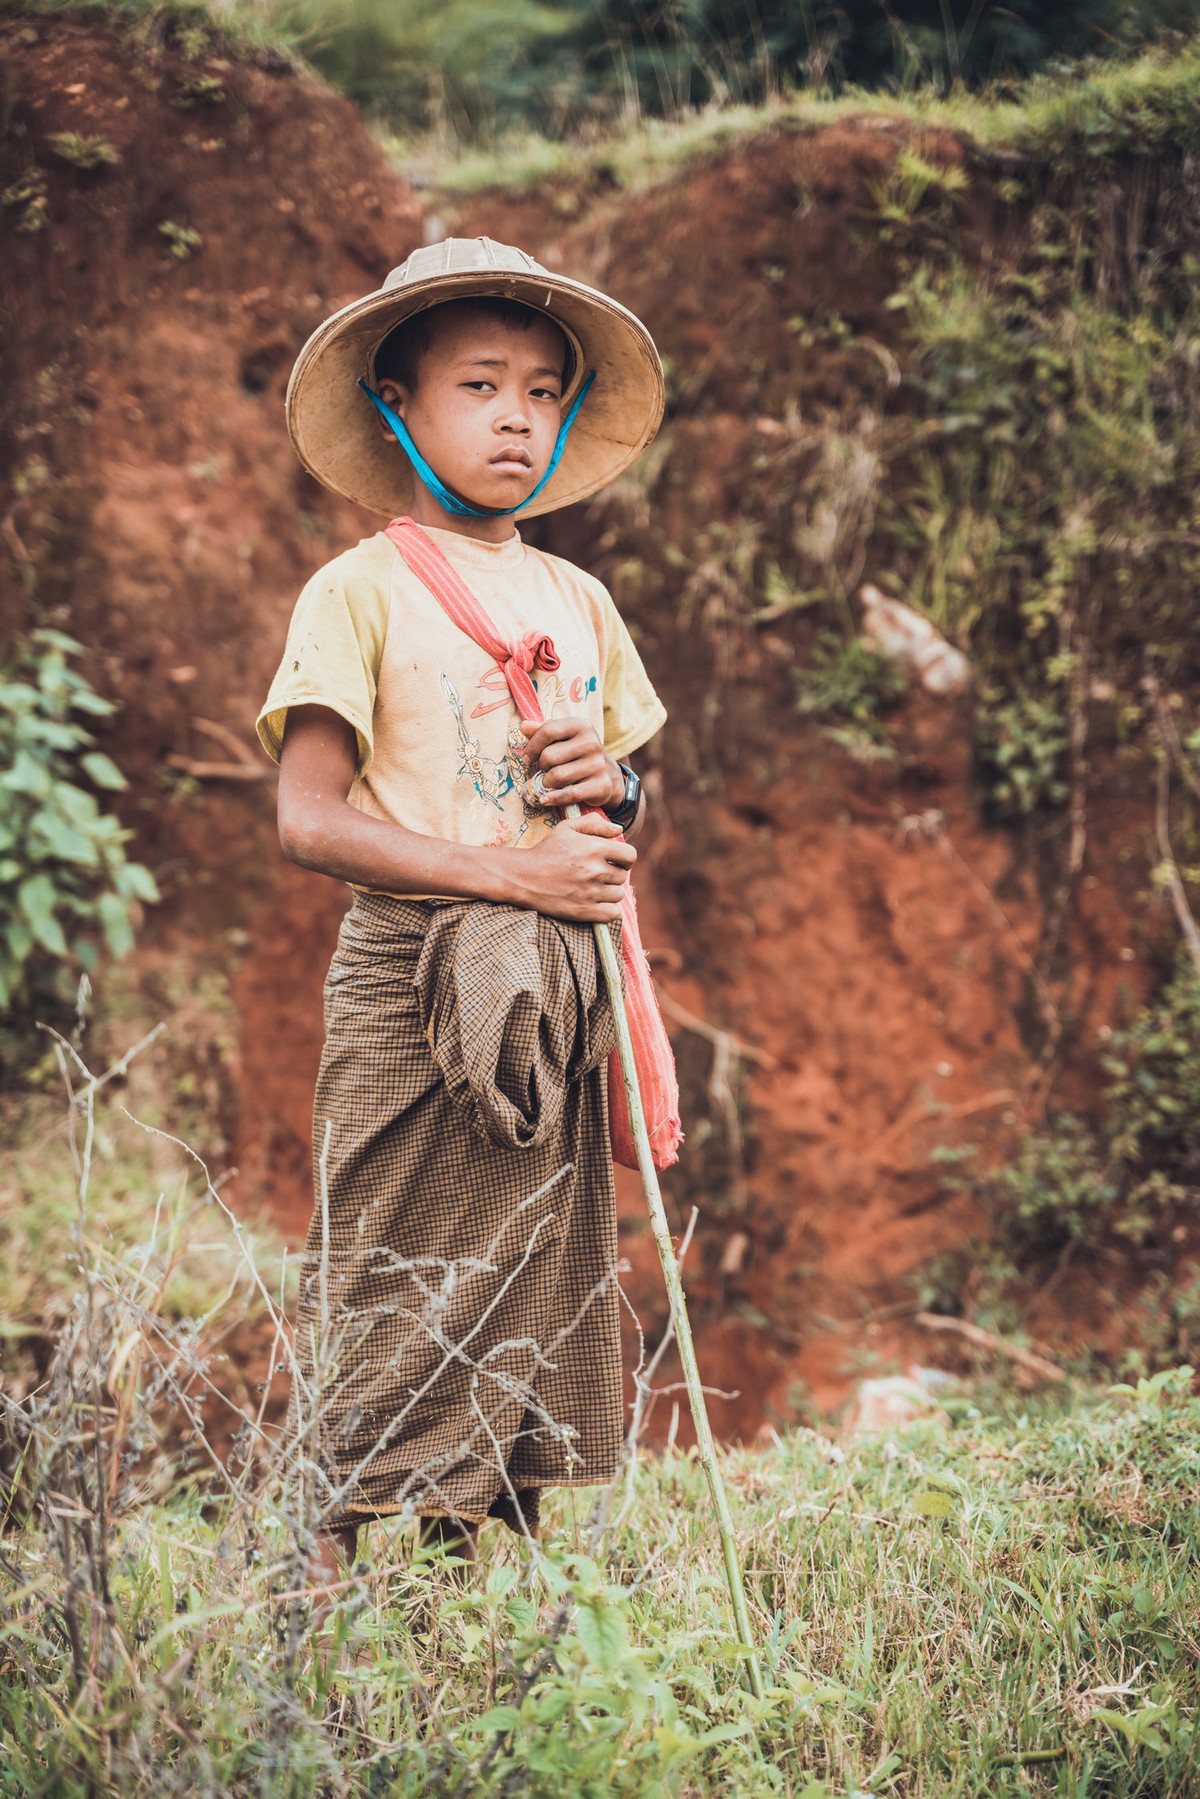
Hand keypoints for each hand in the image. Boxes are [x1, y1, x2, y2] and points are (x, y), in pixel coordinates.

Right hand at [510, 813, 635, 921]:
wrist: (523, 876)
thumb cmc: (546, 850)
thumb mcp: (567, 828)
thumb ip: (594, 824)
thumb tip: (618, 829)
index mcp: (594, 848)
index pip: (630, 856)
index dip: (625, 858)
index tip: (614, 861)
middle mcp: (595, 870)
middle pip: (623, 876)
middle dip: (613, 874)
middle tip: (597, 875)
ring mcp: (590, 893)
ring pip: (618, 895)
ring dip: (609, 892)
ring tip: (593, 888)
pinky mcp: (584, 911)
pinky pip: (612, 914)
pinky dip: (608, 910)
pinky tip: (596, 904)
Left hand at [519, 717, 623, 811]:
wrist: (608, 775)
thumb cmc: (578, 754)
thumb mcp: (563, 738)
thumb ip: (543, 731)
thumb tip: (524, 726)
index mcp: (581, 726)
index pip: (548, 731)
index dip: (532, 746)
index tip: (527, 758)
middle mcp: (592, 743)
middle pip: (549, 756)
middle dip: (542, 767)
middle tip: (545, 771)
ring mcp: (598, 765)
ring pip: (556, 776)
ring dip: (547, 783)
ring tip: (550, 782)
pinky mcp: (600, 786)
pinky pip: (569, 794)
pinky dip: (553, 798)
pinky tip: (545, 799)